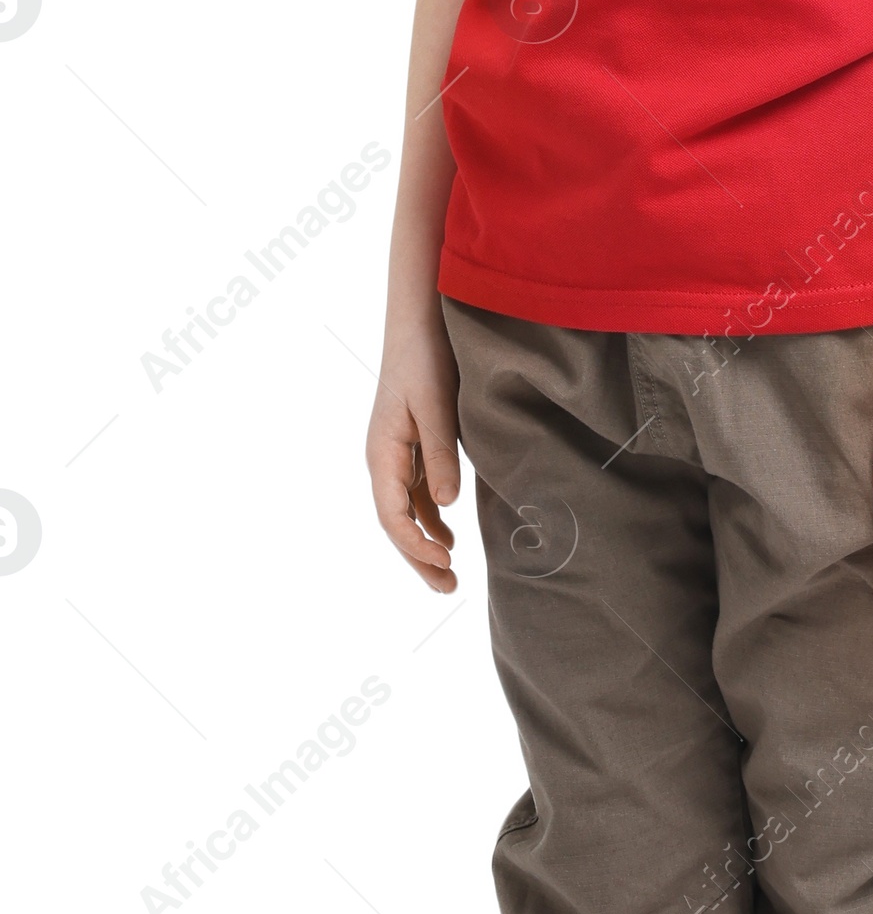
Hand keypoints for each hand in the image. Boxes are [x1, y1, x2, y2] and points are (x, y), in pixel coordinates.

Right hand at [366, 308, 460, 591]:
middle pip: (396, 523)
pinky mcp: (412, 449)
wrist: (419, 325)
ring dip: (426, 544)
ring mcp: (396, 457)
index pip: (391, 515)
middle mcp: (384, 461)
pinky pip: (417, 496)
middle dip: (419, 558)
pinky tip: (449, 536)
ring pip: (407, 513)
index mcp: (382, 454)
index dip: (415, 545)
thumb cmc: (424, 360)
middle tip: (449, 588)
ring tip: (450, 575)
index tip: (444, 561)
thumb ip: (440, 456)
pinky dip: (431, 520)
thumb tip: (446, 506)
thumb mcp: (435, 408)